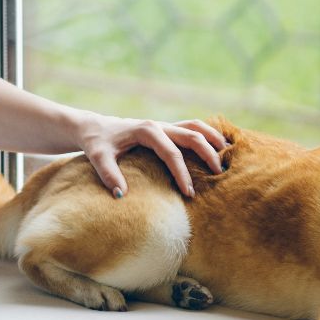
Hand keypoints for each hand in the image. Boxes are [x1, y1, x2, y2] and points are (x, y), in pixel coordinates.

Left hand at [75, 115, 226, 198]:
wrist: (92, 128)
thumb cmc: (96, 142)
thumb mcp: (97, 157)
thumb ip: (108, 174)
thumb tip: (121, 195)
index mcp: (146, 130)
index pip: (171, 153)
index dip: (182, 173)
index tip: (189, 193)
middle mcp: (158, 125)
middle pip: (192, 135)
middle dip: (208, 154)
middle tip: (219, 174)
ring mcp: (163, 125)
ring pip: (196, 126)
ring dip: (213, 138)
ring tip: (227, 153)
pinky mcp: (165, 129)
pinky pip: (191, 128)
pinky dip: (206, 135)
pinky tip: (217, 146)